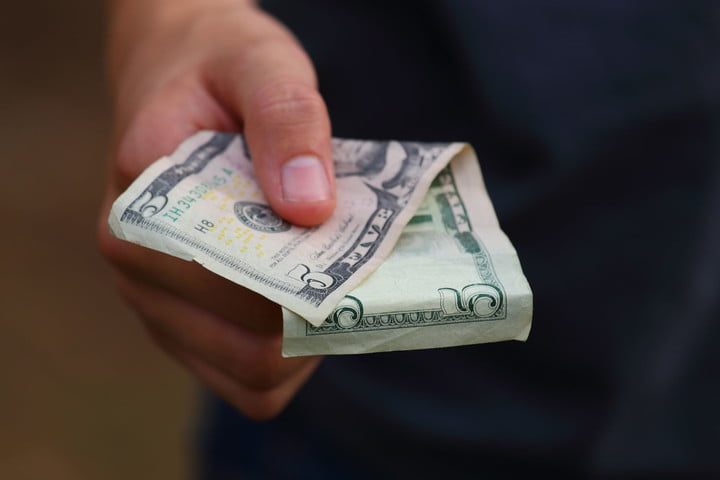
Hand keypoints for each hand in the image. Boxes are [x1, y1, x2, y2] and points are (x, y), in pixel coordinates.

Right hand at [98, 0, 332, 419]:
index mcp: (139, 212)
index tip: (352, 253)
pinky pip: (248, 379)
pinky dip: (293, 358)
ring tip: (337, 285)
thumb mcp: (259, 64)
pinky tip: (313, 305)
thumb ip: (285, 120)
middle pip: (247, 350)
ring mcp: (160, 307)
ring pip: (251, 378)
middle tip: (357, 271)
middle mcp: (137, 271)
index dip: (300, 286)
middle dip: (315, 319)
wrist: (181, 74)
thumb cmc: (218, 69)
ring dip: (310, 344)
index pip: (228, 290)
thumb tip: (309, 207)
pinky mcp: (188, 324)